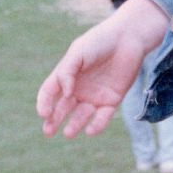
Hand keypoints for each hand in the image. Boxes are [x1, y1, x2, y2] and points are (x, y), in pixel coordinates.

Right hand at [36, 0, 169, 139]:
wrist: (128, 38)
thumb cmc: (100, 41)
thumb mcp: (78, 52)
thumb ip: (67, 71)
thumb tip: (65, 94)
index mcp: (67, 75)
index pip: (50, 92)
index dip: (44, 103)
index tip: (43, 113)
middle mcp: (78, 88)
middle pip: (62, 108)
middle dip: (54, 120)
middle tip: (47, 132)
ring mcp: (95, 95)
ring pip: (81, 115)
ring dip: (74, 125)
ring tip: (68, 133)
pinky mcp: (112, 100)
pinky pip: (103, 116)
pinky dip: (97, 125)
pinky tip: (90, 131)